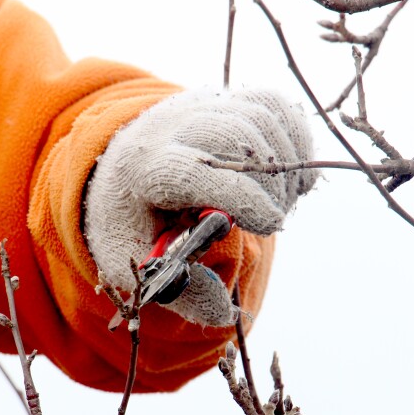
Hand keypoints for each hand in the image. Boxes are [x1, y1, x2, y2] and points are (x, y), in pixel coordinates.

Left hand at [84, 88, 316, 325]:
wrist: (119, 168)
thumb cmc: (129, 221)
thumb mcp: (134, 264)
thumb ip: (178, 291)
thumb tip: (223, 313)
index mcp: (140, 168)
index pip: (191, 171)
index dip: (238, 195)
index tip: (271, 223)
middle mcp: (169, 127)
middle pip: (232, 136)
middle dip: (266, 183)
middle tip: (270, 221)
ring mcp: (200, 107)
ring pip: (259, 118)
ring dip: (284, 165)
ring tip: (276, 204)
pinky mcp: (227, 101)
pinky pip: (274, 105)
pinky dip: (294, 139)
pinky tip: (288, 176)